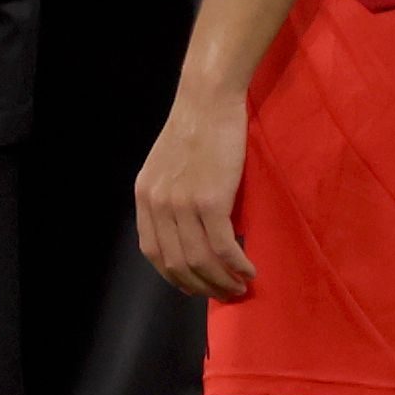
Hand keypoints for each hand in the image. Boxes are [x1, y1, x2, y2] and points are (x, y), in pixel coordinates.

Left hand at [134, 86, 253, 299]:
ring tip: (241, 287)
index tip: (195, 286)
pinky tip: (250, 269)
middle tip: (225, 294)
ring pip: (200, 261)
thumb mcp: (167, 166)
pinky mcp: (210, 200)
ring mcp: (182, 204)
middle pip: (177, 264)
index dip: (175, 276)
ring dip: (223, 282)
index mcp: (144, 197)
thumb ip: (169, 198)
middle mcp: (157, 204)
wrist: (207, 100)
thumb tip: (187, 232)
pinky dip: (237, 265)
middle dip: (202, 286)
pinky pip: (223, 247)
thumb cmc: (195, 128)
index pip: (153, 252)